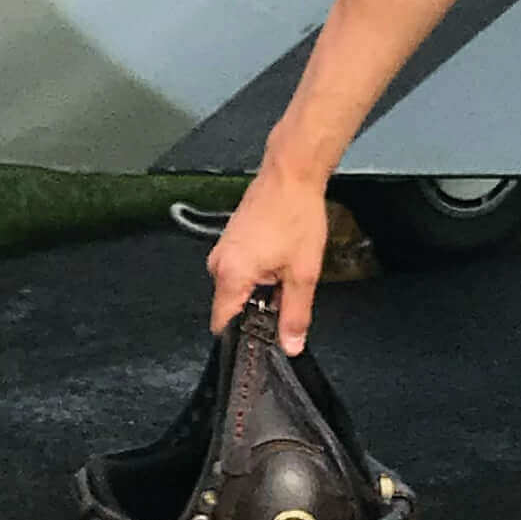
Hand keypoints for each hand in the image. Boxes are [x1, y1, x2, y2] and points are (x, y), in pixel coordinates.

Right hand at [208, 166, 331, 350]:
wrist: (291, 174)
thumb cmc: (296, 216)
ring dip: (261, 291)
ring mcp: (223, 251)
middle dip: (257, 311)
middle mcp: (218, 264)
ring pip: (238, 288)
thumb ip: (295, 314)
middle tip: (287, 301)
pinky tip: (280, 261)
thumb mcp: (303, 273)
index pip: (222, 325)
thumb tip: (290, 346)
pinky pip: (240, 270)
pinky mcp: (231, 241)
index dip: (243, 338)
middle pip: (231, 307)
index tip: (264, 341)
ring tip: (287, 275)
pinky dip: (259, 274)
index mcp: (230, 275)